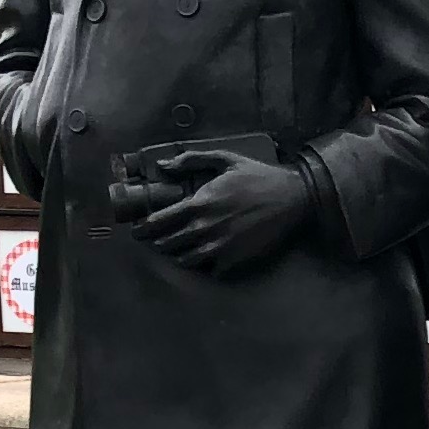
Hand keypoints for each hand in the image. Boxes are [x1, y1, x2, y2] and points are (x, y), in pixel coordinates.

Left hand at [124, 146, 312, 275]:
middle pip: (167, 244)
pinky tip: (204, 258)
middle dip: (156, 243)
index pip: (158, 222)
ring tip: (175, 250)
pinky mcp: (235, 260)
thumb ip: (191, 160)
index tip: (137, 230)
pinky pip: (210, 270)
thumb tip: (163, 165)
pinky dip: (203, 266)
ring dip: (176, 256)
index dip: (143, 228)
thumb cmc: (258, 176)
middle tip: (153, 240)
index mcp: (198, 204)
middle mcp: (204, 228)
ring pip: (185, 260)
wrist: (292, 198)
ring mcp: (219, 247)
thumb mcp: (224, 159)